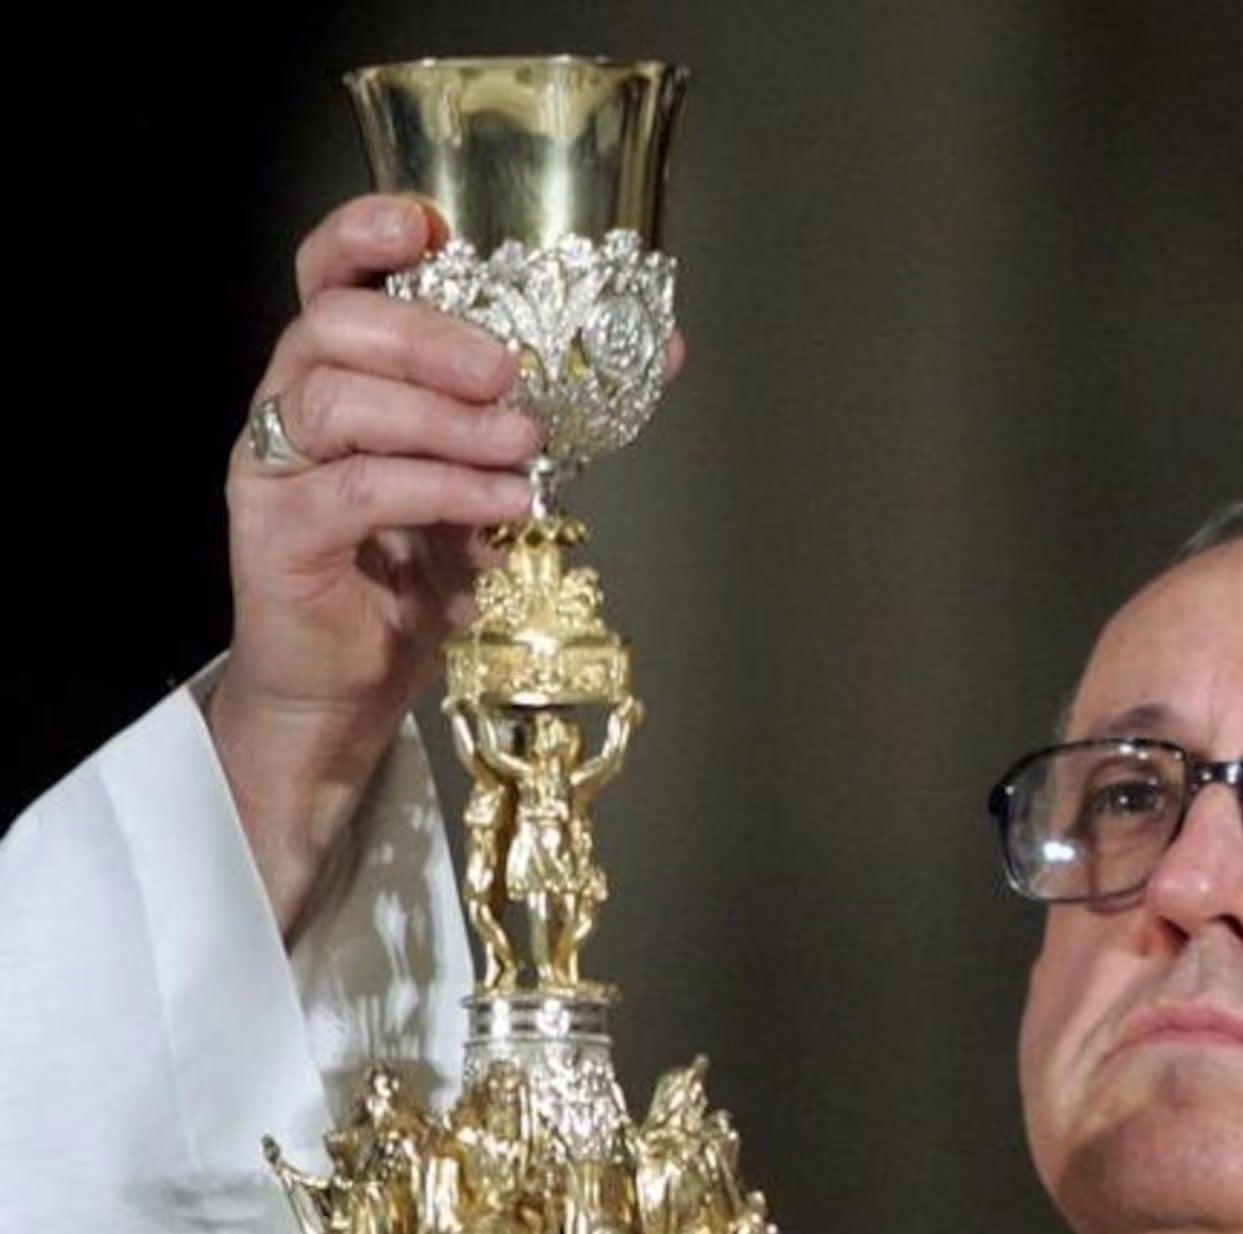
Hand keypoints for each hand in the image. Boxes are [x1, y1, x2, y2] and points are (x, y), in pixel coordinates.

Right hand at [210, 193, 540, 931]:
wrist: (347, 689)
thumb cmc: (411, 582)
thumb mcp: (486, 488)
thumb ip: (542, 424)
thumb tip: (661, 358)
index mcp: (336, 377)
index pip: (324, 275)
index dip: (365, 235)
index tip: (433, 227)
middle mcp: (289, 407)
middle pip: (333, 325)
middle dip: (431, 337)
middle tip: (509, 373)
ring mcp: (274, 470)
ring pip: (339, 400)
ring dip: (444, 418)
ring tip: (521, 448)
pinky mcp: (278, 534)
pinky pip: (357, 489)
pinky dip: (440, 489)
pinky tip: (501, 504)